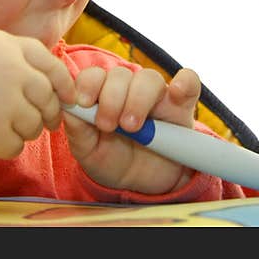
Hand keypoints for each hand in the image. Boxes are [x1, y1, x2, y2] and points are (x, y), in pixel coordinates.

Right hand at [0, 28, 75, 157]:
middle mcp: (13, 73)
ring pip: (34, 125)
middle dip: (50, 113)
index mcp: (10, 48)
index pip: (53, 67)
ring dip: (25, 130)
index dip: (65, 85)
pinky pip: (16, 146)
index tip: (68, 97)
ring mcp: (5, 104)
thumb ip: (16, 53)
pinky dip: (6, 146)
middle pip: (49, 99)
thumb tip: (52, 75)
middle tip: (45, 121)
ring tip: (2, 125)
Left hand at [63, 66, 201, 193]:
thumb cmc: (111, 160)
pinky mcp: (182, 105)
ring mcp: (157, 95)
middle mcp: (129, 89)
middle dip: (111, 98)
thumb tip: (69, 107)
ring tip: (132, 127)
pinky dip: (184, 81)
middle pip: (120, 75)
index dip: (88, 84)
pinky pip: (189, 82)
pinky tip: (176, 91)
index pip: (94, 75)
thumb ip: (78, 129)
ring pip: (149, 78)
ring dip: (137, 99)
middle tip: (109, 126)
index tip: (85, 104)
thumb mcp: (88, 150)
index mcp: (102, 94)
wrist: (141, 184)